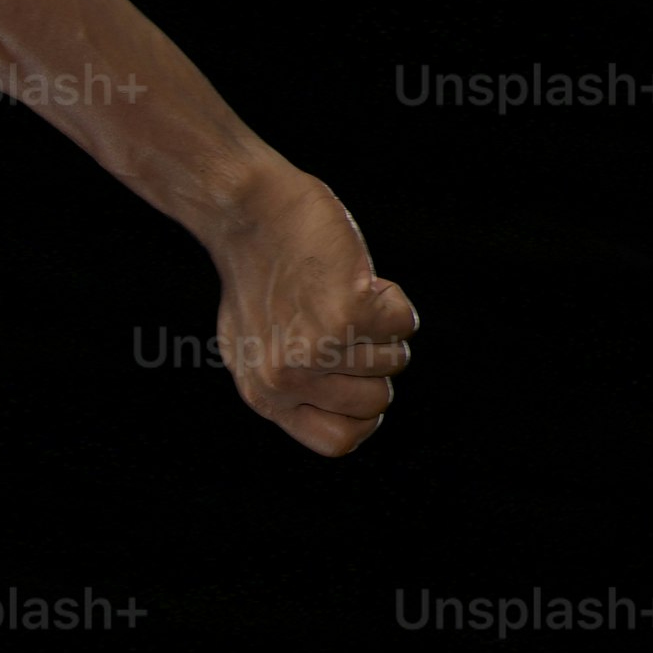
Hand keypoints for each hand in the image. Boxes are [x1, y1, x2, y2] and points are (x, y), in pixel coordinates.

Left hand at [205, 175, 416, 455]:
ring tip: (340, 291)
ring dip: (381, 324)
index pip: (339, 442)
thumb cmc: (257, 271)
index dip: (362, 413)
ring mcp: (315, 350)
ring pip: (395, 361)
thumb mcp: (255, 343)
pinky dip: (391, 296)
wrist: (247, 210)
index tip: (357, 377)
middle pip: (377, 401)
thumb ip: (292, 383)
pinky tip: (355, 276)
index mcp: (264, 396)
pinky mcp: (345, 314)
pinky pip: (404, 324)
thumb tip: (351, 413)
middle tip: (343, 319)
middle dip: (374, 358)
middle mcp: (285, 381)